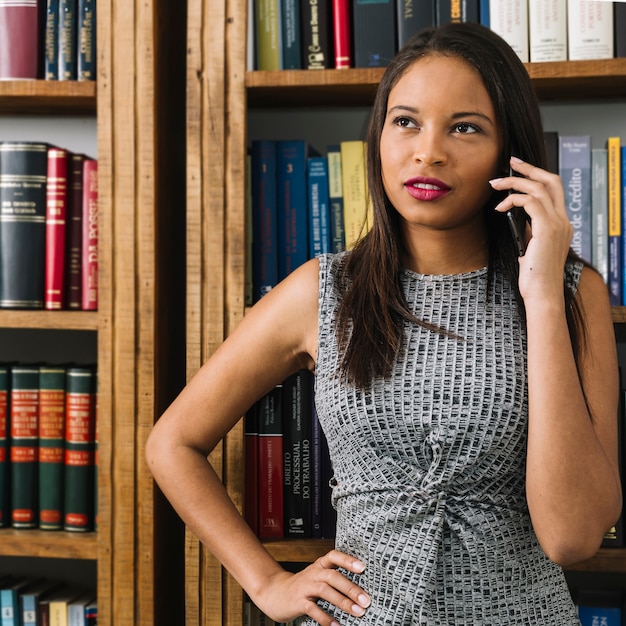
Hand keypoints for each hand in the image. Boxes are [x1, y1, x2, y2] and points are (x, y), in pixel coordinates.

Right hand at [253, 549, 371, 624]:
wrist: (275, 592)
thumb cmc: (303, 586)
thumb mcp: (317, 576)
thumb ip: (334, 579)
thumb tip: (360, 590)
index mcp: (320, 565)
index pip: (334, 556)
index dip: (348, 560)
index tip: (362, 567)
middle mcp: (313, 573)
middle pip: (332, 576)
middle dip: (350, 588)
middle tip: (366, 600)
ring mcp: (305, 587)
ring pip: (325, 590)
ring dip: (343, 601)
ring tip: (357, 612)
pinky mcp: (298, 602)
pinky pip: (313, 609)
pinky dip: (325, 618)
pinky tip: (336, 625)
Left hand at [490, 156, 572, 303]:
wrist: (542, 293)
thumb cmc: (534, 277)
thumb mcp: (531, 248)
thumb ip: (529, 231)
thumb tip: (515, 217)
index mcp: (561, 224)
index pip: (553, 190)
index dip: (537, 176)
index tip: (518, 170)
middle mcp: (563, 221)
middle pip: (551, 180)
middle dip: (530, 168)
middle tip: (510, 162)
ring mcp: (557, 224)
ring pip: (538, 187)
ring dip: (514, 182)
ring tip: (495, 184)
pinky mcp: (547, 229)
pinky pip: (530, 201)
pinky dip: (513, 199)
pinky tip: (500, 208)